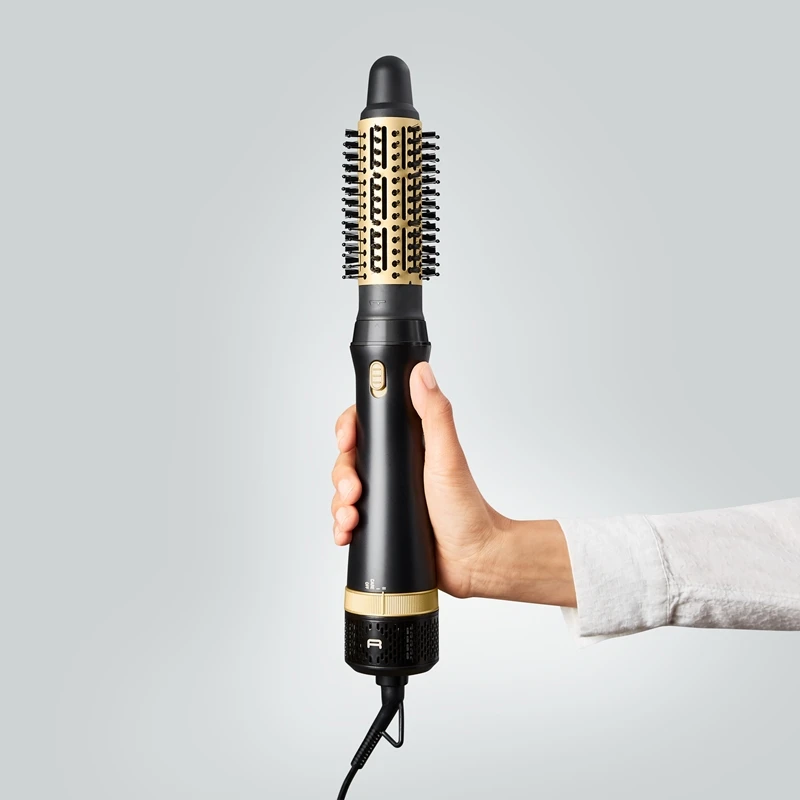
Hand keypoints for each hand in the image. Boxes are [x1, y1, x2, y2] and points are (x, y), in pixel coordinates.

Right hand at [331, 362, 575, 605]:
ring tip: (350, 518)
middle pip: (351, 459)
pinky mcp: (382, 523)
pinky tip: (345, 533)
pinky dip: (341, 526)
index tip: (346, 438)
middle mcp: (395, 468)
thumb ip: (435, 415)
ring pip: (345, 491)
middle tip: (353, 489)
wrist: (474, 560)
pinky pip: (349, 520)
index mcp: (409, 446)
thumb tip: (421, 374)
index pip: (369, 425)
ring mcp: (387, 496)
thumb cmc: (468, 510)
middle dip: (342, 474)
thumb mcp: (448, 458)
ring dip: (339, 503)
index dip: (350, 428)